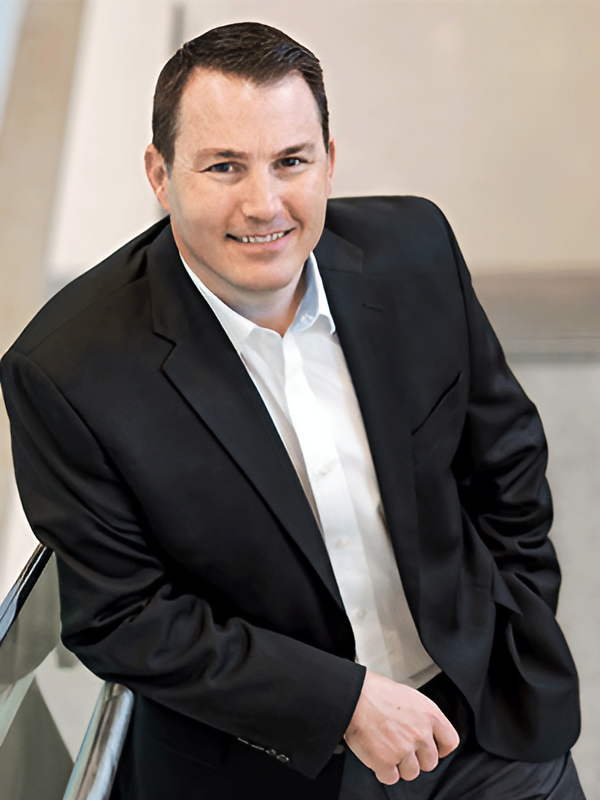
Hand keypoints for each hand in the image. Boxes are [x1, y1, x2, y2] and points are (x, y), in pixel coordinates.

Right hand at [344, 670, 459, 783]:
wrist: (354, 696)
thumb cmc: (376, 692)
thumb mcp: (409, 696)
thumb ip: (422, 716)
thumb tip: (426, 732)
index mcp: (429, 715)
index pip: (450, 742)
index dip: (441, 749)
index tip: (434, 750)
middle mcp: (420, 733)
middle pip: (430, 762)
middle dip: (416, 759)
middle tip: (402, 748)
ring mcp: (404, 749)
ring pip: (411, 773)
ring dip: (399, 766)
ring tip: (386, 749)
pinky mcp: (386, 762)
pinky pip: (391, 778)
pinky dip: (383, 771)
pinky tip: (377, 756)